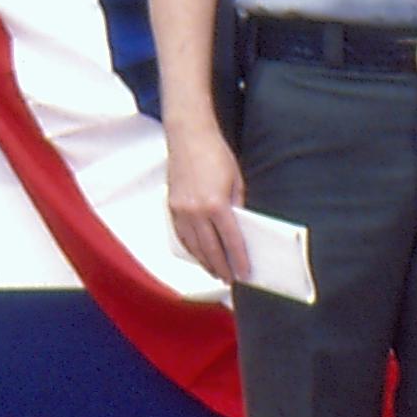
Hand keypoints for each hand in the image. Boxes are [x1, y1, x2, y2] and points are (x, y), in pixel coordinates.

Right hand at [166, 122, 249, 285]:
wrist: (188, 136)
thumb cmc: (216, 154)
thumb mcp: (236, 181)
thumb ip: (238, 206)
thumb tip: (239, 229)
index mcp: (216, 204)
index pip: (231, 241)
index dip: (239, 259)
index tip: (245, 273)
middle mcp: (196, 211)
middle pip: (210, 249)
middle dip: (221, 267)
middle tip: (230, 280)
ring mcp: (180, 211)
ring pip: (193, 246)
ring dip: (205, 262)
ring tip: (216, 272)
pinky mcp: (171, 207)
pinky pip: (181, 236)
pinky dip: (191, 249)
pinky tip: (198, 255)